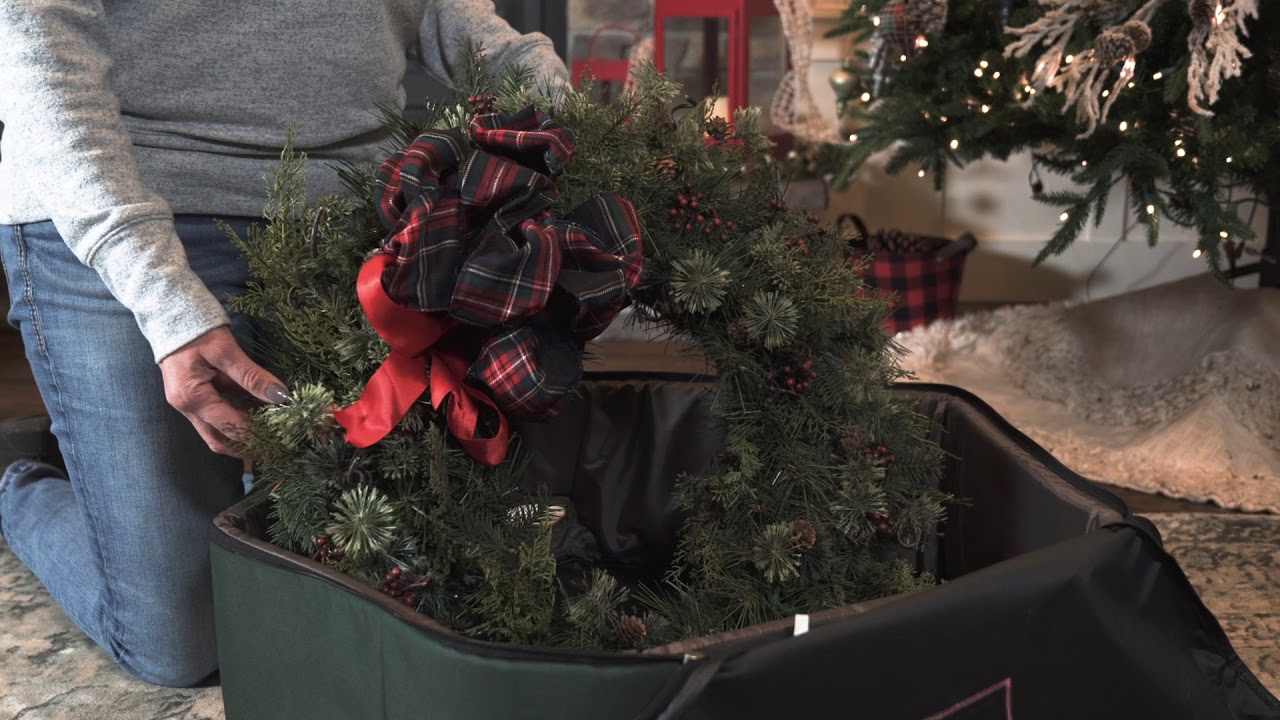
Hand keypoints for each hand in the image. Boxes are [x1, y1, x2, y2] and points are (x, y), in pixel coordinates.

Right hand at [158, 326, 288, 456]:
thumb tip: (280, 396)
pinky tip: (259, 408)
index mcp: (192, 397)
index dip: (258, 435)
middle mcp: (186, 406)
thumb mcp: (226, 350)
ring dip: (244, 430)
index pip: (231, 427)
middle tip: (276, 444)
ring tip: (273, 426)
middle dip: (248, 445)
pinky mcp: (192, 395)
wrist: (169, 312)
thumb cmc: (196, 328)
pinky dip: (238, 413)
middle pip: (219, 439)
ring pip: (218, 428)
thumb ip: (252, 376)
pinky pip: (217, 412)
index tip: (283, 437)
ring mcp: (187, 402)